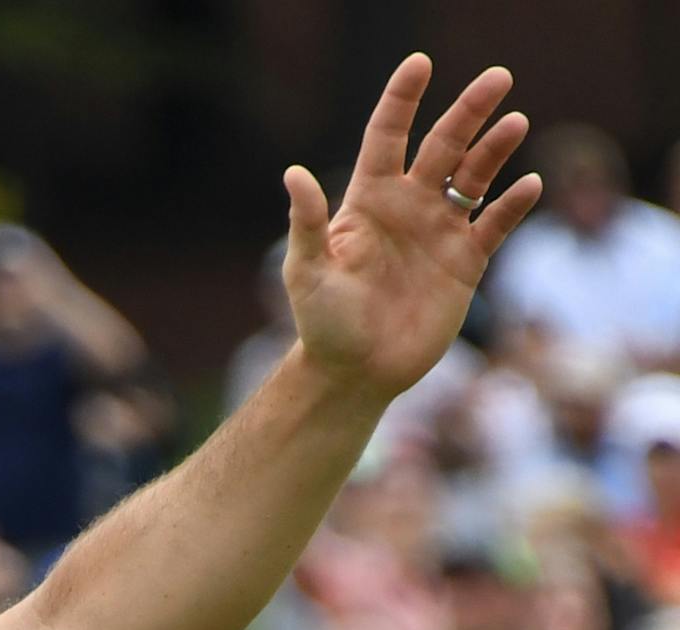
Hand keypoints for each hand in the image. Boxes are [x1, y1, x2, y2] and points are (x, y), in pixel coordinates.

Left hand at [283, 56, 537, 401]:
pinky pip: (496, 224)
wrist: (355, 373)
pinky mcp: (465, 263)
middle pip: (443, 145)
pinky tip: (528, 185)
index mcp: (367, 201)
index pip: (386, 137)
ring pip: (475, 176)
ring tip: (516, 124)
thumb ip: (306, 223)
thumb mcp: (307, 273)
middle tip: (498, 78)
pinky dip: (513, 204)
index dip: (402, 99)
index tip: (420, 63)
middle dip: (468, 111)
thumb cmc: (323, 324)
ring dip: (496, 150)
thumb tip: (293, 173)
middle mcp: (408, 207)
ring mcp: (439, 231)